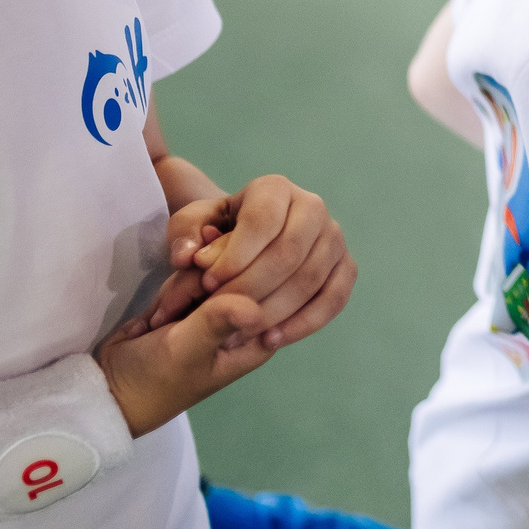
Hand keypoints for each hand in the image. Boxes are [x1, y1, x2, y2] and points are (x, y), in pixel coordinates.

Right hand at [96, 286, 270, 437]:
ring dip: (179, 291)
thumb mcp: (186, 351)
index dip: (243, 278)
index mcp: (255, 340)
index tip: (209, 288)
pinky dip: (170, 292)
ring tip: (160, 322)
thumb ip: (217, 322)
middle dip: (202, 284)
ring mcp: (216, 310)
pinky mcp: (191, 302)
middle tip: (173, 312)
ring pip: (212, 270)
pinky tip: (154, 317)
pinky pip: (189, 277)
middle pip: (241, 273)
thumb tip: (255, 306)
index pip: (272, 291)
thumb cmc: (155, 378)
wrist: (109, 384)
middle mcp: (241, 322)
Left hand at [159, 175, 355, 353]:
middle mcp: (313, 206)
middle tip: (222, 312)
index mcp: (275, 189)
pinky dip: (305, 323)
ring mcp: (334, 237)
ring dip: (274, 310)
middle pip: (290, 250)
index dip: (235, 255)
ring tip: (238, 333)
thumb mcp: (188, 229)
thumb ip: (183, 238)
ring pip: (312, 277)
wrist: (245, 247)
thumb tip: (190, 257)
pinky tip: (271, 339)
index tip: (208, 284)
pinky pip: (335, 298)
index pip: (262, 220)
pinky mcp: (345, 267)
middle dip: (252, 287)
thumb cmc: (213, 235)